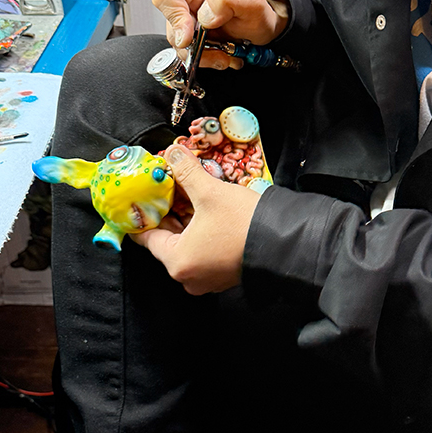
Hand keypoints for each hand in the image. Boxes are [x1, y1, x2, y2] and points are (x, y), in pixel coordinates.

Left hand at [130, 144, 261, 294]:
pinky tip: (207, 212)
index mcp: (177, 262)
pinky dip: (201, 233)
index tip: (144, 197)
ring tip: (189, 196)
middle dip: (169, 213)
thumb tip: (173, 154)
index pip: (146, 237)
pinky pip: (203, 251)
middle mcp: (189, 276)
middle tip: (168, 190)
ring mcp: (208, 279)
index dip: (145, 212)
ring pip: (187, 245)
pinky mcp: (225, 274)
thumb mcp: (210, 192)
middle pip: (167, 240)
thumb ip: (187, 172)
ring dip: (186, 221)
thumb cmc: (244, 224)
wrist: (286, 243)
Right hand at [152, 0, 288, 70]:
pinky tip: (221, 56)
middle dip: (194, 44)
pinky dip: (205, 59)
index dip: (175, 18)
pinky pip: (188, 52)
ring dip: (202, 55)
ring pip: (178, 43)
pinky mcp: (190, 35)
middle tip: (217, 50)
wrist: (261, 26)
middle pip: (171, 24)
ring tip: (224, 54)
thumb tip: (204, 17)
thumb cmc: (255, 8)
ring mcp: (187, 18)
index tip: (190, 37)